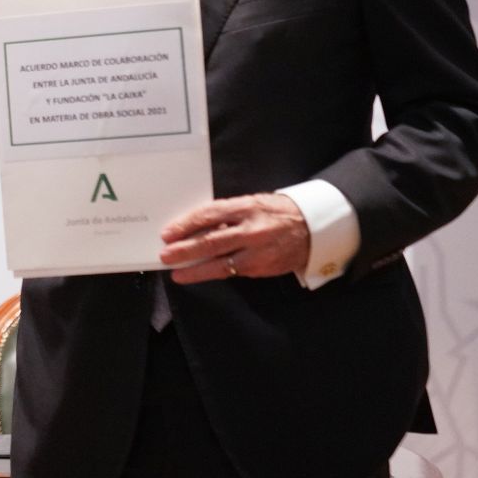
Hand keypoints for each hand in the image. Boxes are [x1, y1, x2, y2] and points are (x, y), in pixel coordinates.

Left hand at [159, 193, 309, 283]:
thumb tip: (196, 226)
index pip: (209, 215)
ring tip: (177, 272)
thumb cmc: (275, 212)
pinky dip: (214, 273)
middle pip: (211, 242)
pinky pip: (232, 272)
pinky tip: (200, 274)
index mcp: (246, 207)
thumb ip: (227, 214)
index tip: (168, 233)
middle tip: (165, 255)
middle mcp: (251, 230)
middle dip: (185, 250)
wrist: (312, 229)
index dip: (185, 225)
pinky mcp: (261, 268)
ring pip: (220, 264)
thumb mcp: (252, 203)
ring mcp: (257, 252)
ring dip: (195, 270)